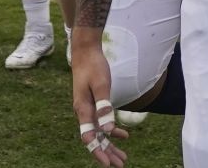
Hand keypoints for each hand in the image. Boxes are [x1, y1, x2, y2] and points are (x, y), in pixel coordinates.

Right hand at [72, 35, 128, 165]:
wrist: (86, 52)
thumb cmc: (93, 66)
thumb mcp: (100, 85)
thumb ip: (104, 106)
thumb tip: (108, 129)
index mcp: (83, 110)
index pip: (89, 137)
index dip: (98, 151)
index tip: (108, 164)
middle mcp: (84, 112)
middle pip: (96, 138)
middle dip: (107, 152)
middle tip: (120, 164)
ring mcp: (88, 108)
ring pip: (100, 132)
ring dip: (111, 144)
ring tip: (123, 157)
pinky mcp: (94, 103)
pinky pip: (102, 122)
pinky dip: (112, 130)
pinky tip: (124, 135)